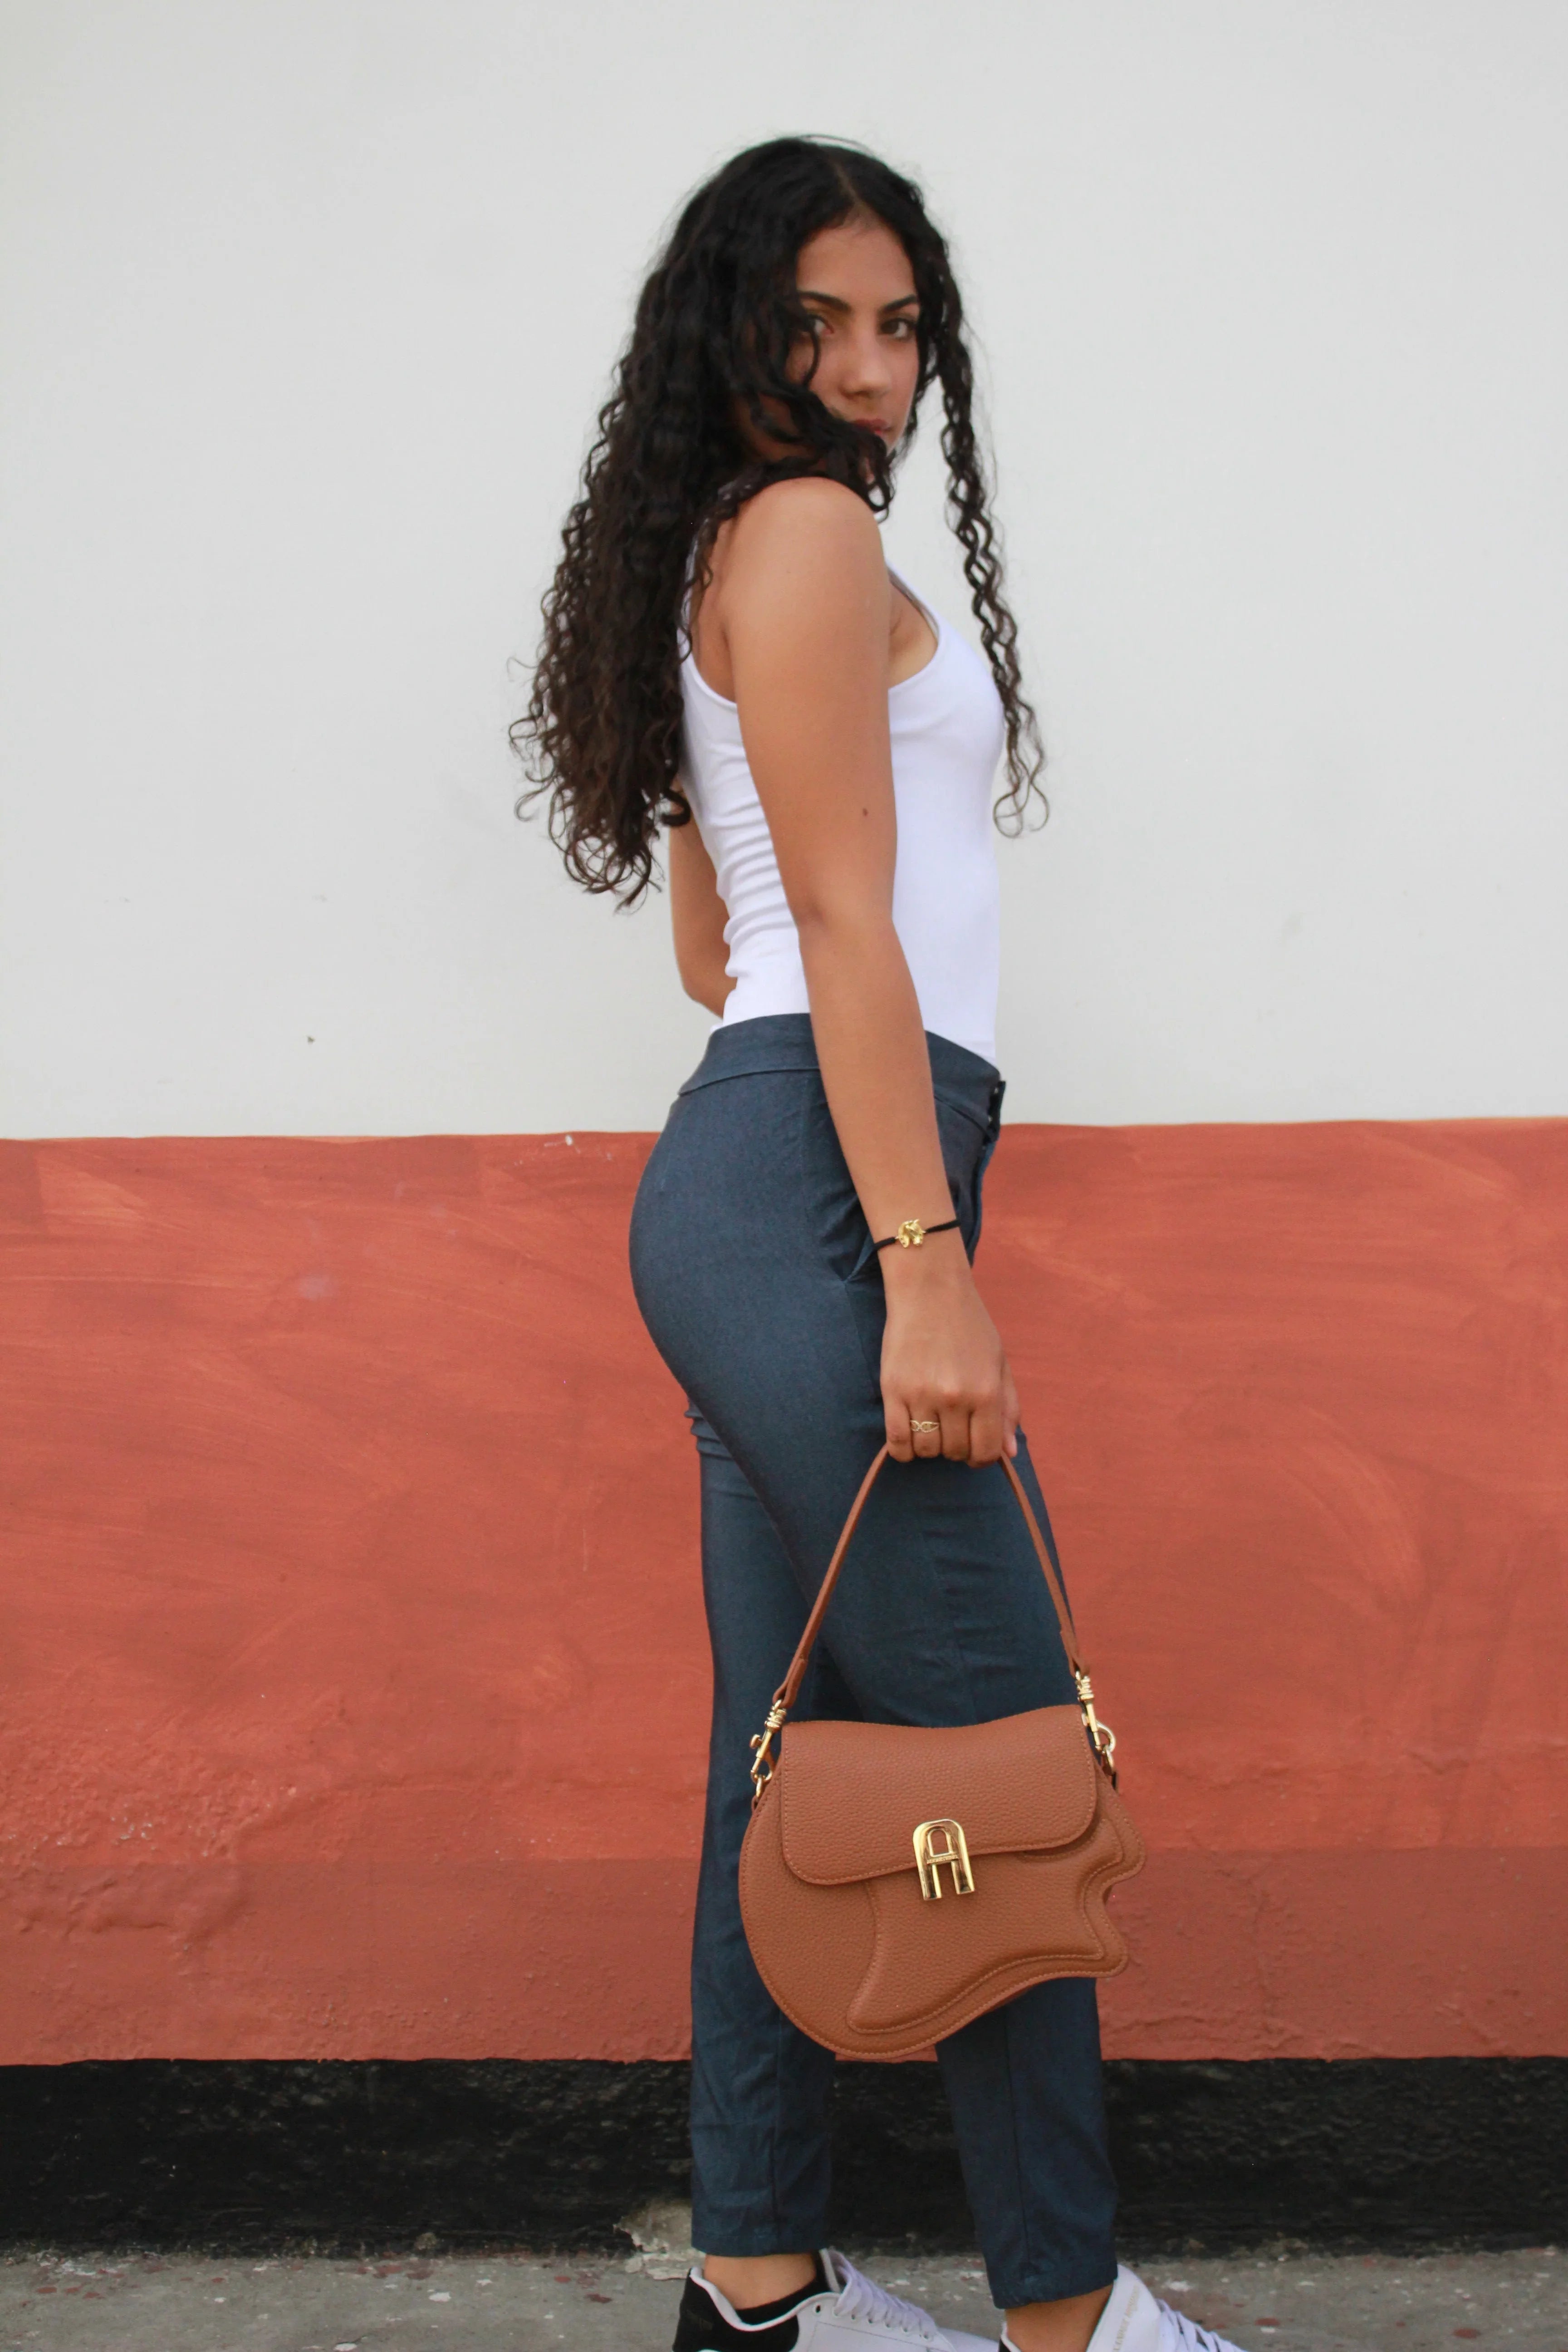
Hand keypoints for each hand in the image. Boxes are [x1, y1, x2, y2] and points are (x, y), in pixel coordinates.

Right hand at [879, 1241, 1019, 1465]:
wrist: (929, 1291)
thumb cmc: (969, 1326)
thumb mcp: (999, 1363)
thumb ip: (1008, 1408)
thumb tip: (1010, 1453)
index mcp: (987, 1392)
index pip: (988, 1451)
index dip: (982, 1457)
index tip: (974, 1448)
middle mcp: (956, 1398)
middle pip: (956, 1452)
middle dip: (956, 1448)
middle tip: (952, 1428)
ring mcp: (922, 1395)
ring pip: (927, 1450)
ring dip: (930, 1447)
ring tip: (931, 1426)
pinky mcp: (893, 1390)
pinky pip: (896, 1442)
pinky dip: (904, 1450)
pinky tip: (909, 1436)